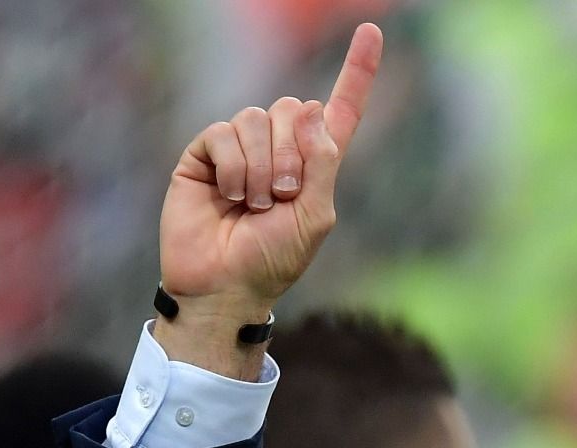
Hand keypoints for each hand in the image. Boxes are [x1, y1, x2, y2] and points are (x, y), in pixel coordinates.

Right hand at [159, 23, 382, 321]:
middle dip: (292, 155)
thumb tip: (308, 108)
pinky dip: (233, 168)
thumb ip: (322, 162)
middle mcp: (278, 148)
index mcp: (314, 164)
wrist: (225, 286)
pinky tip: (228, 197)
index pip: (340, 110)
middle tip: (280, 198)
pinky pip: (225, 132)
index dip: (357, 72)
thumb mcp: (315, 216)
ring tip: (252, 205)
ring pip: (257, 117)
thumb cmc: (272, 261)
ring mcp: (240, 148)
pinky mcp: (206, 153)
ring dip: (261, 166)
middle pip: (292, 108)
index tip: (371, 31)